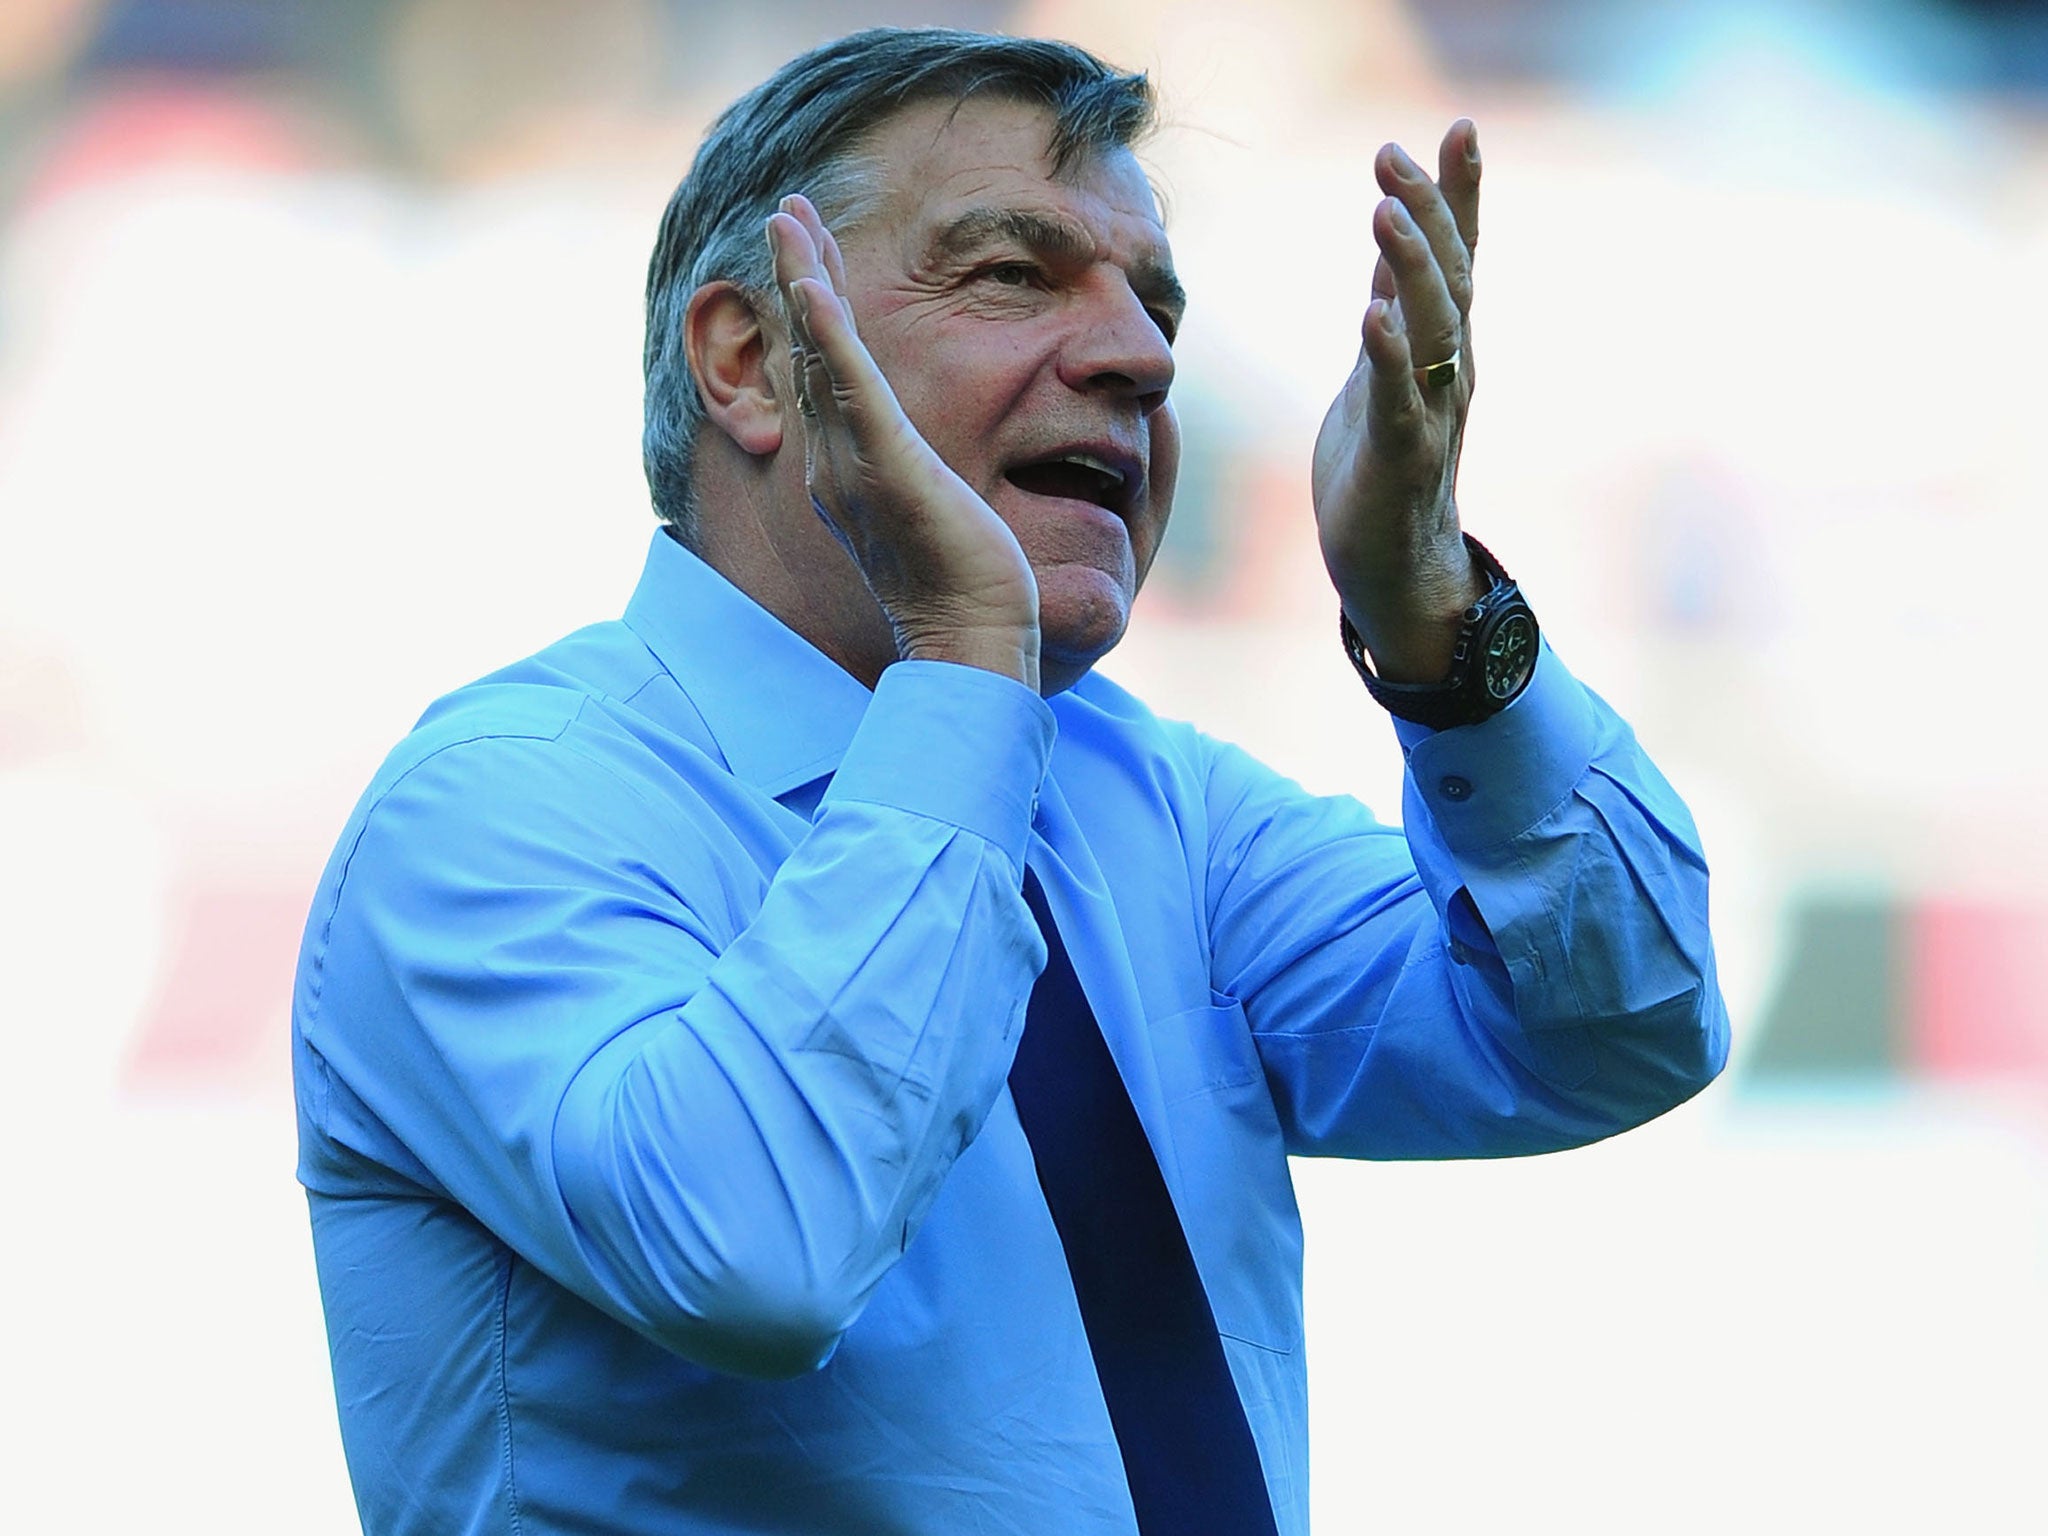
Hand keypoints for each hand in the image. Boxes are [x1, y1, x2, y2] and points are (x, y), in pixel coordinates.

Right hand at [766, 196, 1040, 689]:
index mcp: (851, 472)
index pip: (830, 373)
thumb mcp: (940, 515)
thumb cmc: (970, 594)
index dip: (817, 309)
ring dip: (802, 279)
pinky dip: (829, 333)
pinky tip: (813, 285)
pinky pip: (853, 389)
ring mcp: (858, 465)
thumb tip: (937, 463)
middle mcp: (839, 464)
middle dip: (799, 275)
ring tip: (788, 218)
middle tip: (786, 210)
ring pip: (821, 355)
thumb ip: (925, 479)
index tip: (812, 255)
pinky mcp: (889, 468)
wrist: (972, 642)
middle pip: (812, 350)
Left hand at [1311, 121, 1486, 683]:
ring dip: (1410, 267)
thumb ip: (1392, 312)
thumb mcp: (1381, 373)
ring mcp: (1429, 413)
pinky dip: (1387, 356)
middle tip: (1394, 153)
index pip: (1458, 256)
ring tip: (1385, 211)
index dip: (1459, 194)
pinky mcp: (1399, 459)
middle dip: (1427, 211)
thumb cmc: (1382, 466)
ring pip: (1430, 328)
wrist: (1393, 567)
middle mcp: (1449, 370)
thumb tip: (1391, 247)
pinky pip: (1398, 401)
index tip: (1457, 127)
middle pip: (1449, 276)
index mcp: (1442, 346)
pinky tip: (1372, 315)